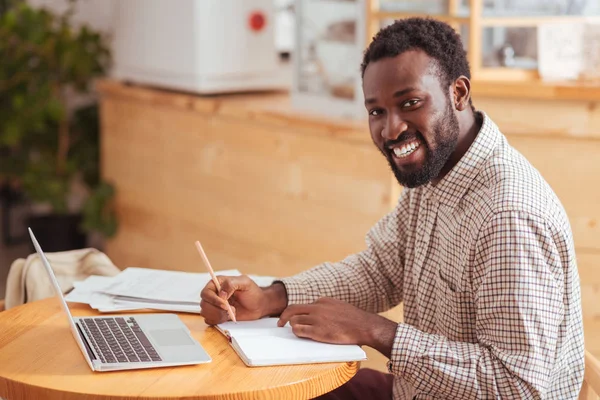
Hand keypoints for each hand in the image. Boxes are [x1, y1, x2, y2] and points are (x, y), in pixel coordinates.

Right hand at [200, 276, 287, 324]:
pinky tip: (228, 316)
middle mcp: (213, 294)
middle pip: (204, 304)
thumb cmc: (252, 292)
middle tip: (230, 309)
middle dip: (217, 309)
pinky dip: (219, 320)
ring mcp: (214, 305)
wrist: (259, 305)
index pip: (206, 292)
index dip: (213, 299)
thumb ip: (231, 284)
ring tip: (231, 312)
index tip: (224, 304)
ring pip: (206, 313)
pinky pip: (209, 320)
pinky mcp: (217, 315)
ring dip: (219, 315)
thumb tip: (221, 294)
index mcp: (217, 283)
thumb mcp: (245, 283)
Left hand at [277, 297, 396, 356]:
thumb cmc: (354, 319)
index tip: (292, 317)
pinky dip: (296, 332)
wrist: (364, 326)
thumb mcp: (339, 306)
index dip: (297, 312)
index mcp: (322, 300)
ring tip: (296, 332)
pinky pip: (299, 331)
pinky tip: (299, 335)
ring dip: (293, 326)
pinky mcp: (317, 331)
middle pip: (292, 309)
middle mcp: (317, 308)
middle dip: (284, 316)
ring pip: (294, 321)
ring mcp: (316, 319)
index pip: (303, 305)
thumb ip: (327, 307)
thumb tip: (319, 312)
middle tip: (279, 323)